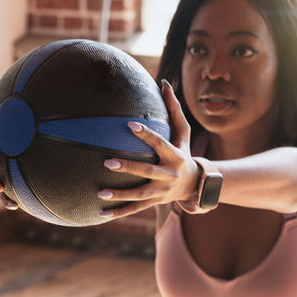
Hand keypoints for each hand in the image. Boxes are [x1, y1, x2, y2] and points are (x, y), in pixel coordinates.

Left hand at [98, 80, 199, 218]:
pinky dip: (118, 213)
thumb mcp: (183, 133)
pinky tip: (100, 214)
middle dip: (128, 168)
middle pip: (147, 171)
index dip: (146, 135)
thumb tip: (163, 82)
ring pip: (139, 195)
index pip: (159, 144)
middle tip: (107, 162)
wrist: (196, 184)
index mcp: (174, 156)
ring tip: (100, 193)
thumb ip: (174, 109)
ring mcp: (161, 192)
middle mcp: (168, 175)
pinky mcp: (154, 203)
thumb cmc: (184, 151)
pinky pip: (134, 209)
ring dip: (120, 195)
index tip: (130, 125)